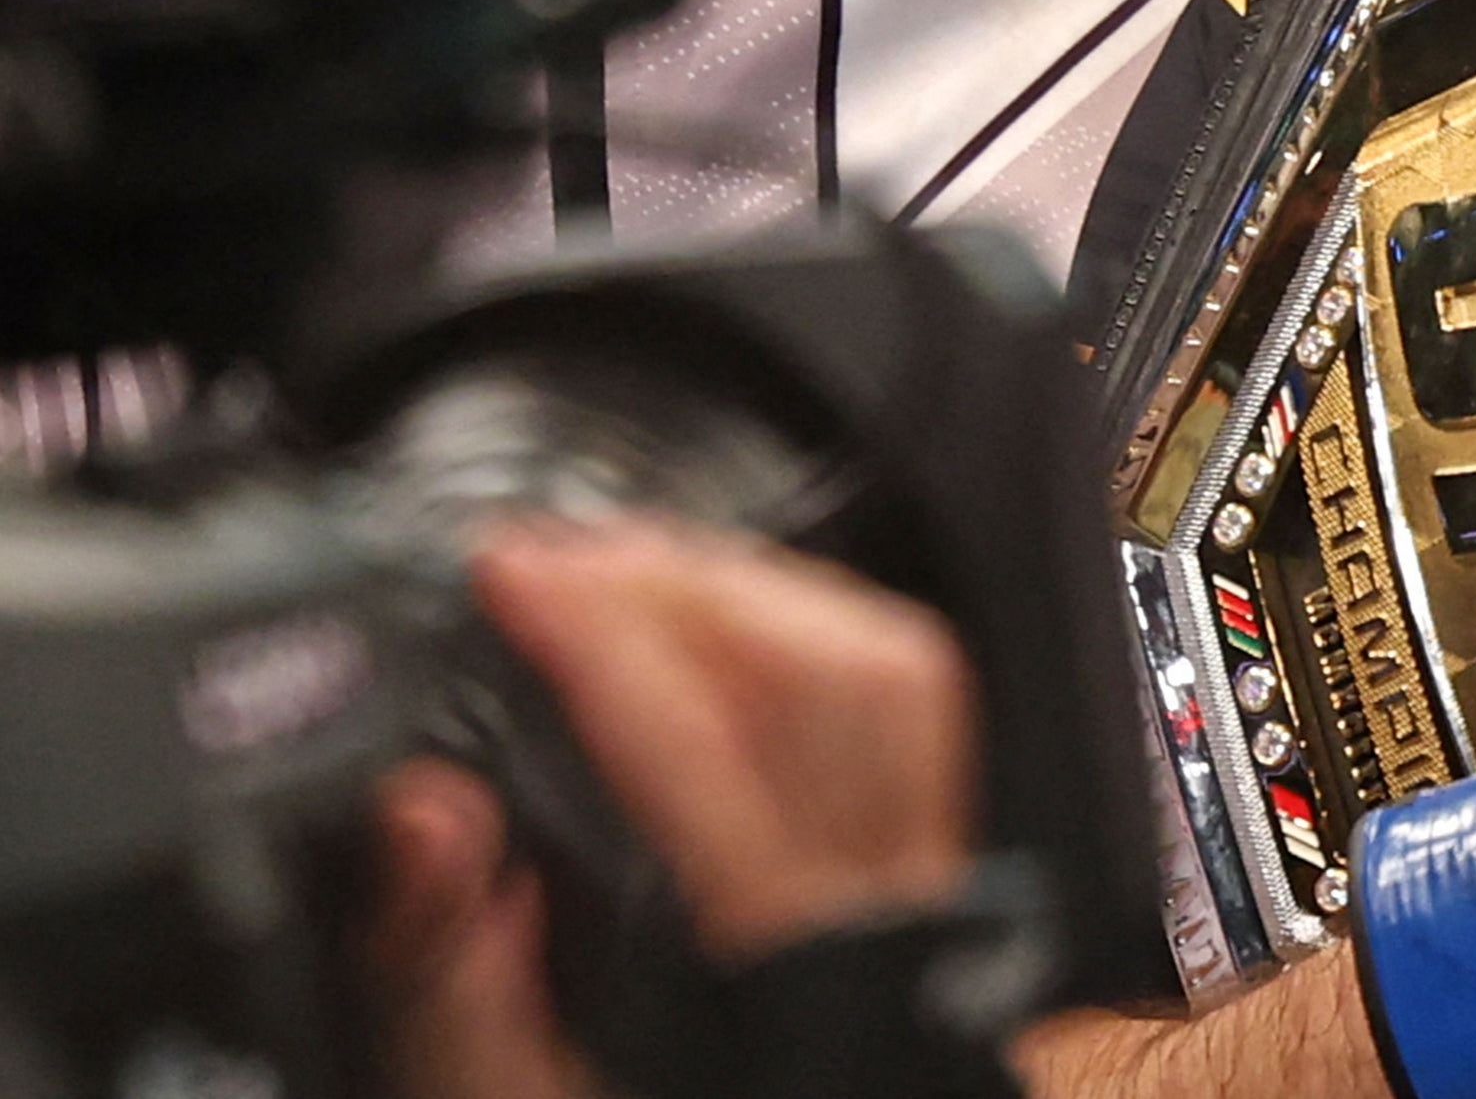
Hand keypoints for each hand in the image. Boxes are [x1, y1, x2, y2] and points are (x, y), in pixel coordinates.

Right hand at [361, 520, 984, 1098]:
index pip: (703, 753)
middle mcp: (870, 922)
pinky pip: (906, 700)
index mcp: (768, 979)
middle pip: (829, 680)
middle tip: (560, 559)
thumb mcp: (489, 1087)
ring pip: (884, 672)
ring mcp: (918, 886)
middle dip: (687, 585)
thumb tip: (421, 810)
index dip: (600, 634)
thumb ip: (442, 963)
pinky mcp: (925, 863)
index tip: (511, 572)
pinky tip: (719, 620)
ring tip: (621, 572)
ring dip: (750, 592)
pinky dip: (811, 628)